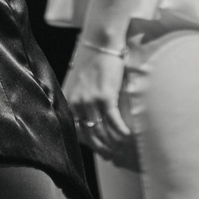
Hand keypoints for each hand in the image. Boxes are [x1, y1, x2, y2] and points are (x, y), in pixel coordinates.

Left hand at [63, 39, 135, 168]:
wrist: (101, 43)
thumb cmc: (93, 62)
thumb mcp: (80, 83)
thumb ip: (81, 101)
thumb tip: (91, 119)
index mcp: (70, 102)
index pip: (79, 132)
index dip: (92, 145)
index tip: (103, 152)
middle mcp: (78, 104)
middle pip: (91, 135)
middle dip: (104, 148)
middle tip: (115, 156)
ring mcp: (91, 101)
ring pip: (102, 131)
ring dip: (114, 143)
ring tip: (124, 148)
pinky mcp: (105, 96)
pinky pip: (113, 121)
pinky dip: (121, 132)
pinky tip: (128, 136)